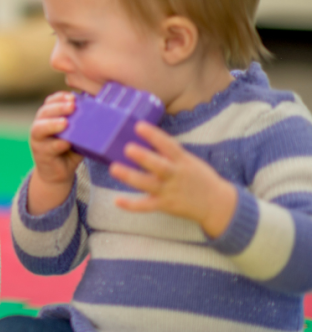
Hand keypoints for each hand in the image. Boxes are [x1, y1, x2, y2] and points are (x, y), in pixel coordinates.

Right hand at [27, 92, 82, 214]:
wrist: (58, 173)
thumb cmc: (70, 149)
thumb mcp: (77, 133)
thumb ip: (83, 122)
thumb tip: (104, 108)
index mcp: (48, 117)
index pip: (50, 102)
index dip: (59, 98)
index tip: (72, 97)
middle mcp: (40, 126)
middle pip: (44, 112)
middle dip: (58, 107)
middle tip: (72, 106)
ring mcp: (38, 141)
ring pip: (39, 129)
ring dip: (52, 124)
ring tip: (65, 123)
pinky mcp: (41, 155)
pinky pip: (47, 148)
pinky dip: (57, 145)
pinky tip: (65, 143)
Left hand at [111, 122, 237, 237]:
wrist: (217, 204)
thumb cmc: (199, 178)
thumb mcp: (189, 161)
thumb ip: (170, 153)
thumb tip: (149, 138)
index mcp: (183, 161)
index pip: (169, 145)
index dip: (154, 135)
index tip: (139, 126)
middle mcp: (176, 175)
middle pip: (159, 166)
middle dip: (144, 157)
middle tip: (127, 148)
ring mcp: (170, 191)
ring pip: (148, 184)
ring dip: (130, 177)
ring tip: (114, 168)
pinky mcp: (165, 205)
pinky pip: (146, 206)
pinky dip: (131, 205)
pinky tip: (117, 201)